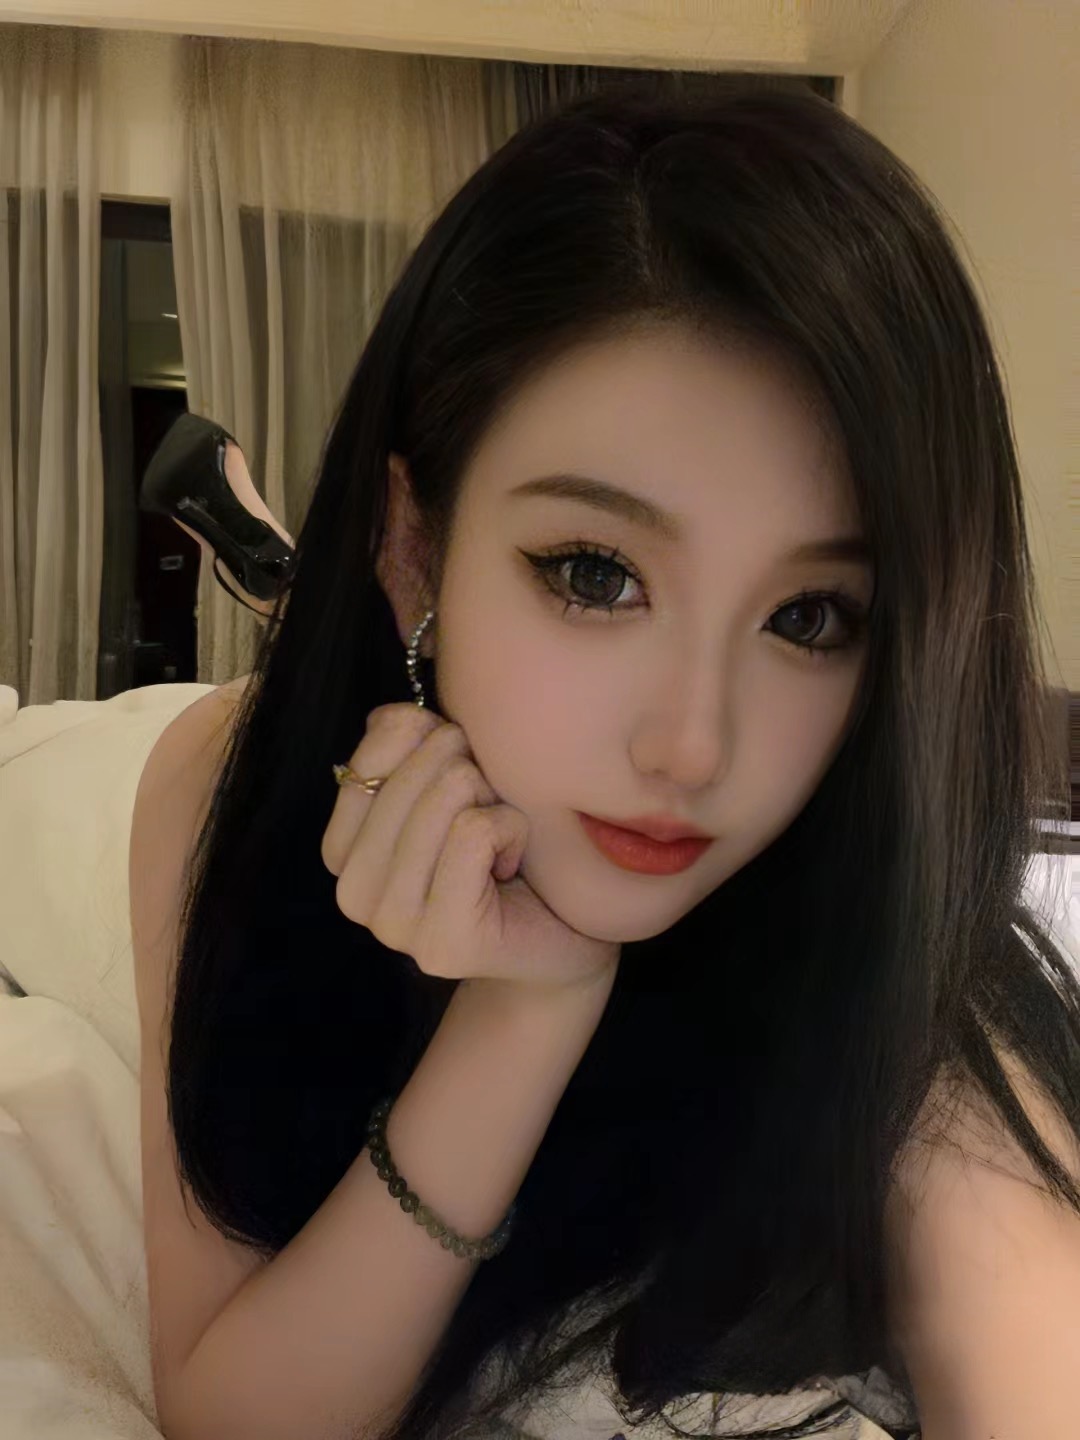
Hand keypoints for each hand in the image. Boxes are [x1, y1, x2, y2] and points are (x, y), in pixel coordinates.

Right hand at [321, 703, 621, 995]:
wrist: (558, 943)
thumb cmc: (505, 855)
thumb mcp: (452, 789)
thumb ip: (411, 749)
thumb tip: (392, 717)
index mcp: (343, 853)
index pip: (368, 756)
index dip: (426, 742)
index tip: (458, 776)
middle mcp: (353, 894)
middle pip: (416, 770)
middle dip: (470, 772)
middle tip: (489, 816)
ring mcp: (393, 925)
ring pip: (447, 795)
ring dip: (495, 803)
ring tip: (501, 843)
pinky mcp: (443, 942)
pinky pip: (477, 832)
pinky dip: (513, 831)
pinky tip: (512, 864)